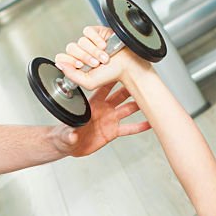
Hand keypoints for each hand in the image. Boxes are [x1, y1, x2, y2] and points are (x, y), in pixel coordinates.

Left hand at [49, 26, 151, 157]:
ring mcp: (110, 119)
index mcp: (92, 105)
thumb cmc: (65, 135)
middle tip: (142, 80)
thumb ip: (70, 133)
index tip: (121, 70)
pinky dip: (139, 126)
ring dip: (138, 104)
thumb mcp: (66, 135)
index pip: (103, 88)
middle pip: (120, 96)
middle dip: (131, 88)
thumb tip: (72, 134)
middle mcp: (103, 109)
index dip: (112, 79)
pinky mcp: (113, 131)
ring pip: (127, 109)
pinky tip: (150, 123)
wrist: (68, 146)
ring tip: (150, 99)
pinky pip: (129, 128)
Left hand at [54, 26, 149, 90]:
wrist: (127, 66)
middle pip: (71, 48)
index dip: (68, 61)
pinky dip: (96, 39)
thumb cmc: (112, 74)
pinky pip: (88, 31)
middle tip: (95, 64)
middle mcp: (82, 52)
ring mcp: (89, 41)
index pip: (61, 58)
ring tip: (104, 57)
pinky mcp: (97, 32)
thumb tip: (60, 65)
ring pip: (80, 40)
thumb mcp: (89, 82)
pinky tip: (104, 46)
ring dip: (93, 51)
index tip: (80, 66)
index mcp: (77, 64)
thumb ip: (72, 75)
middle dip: (84, 57)